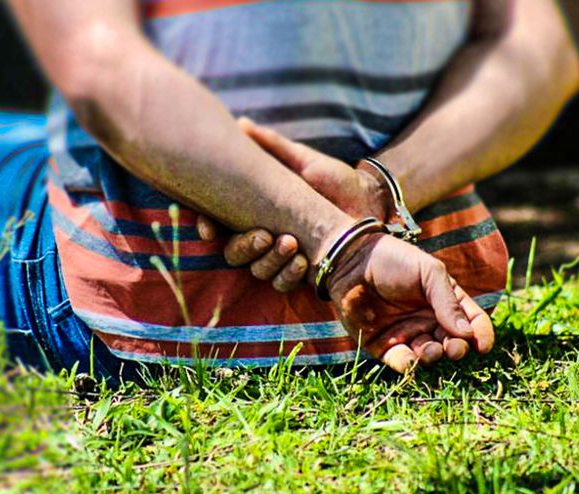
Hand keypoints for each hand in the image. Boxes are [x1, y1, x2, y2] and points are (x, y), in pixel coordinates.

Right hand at [197, 118, 389, 290]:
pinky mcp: (301, 274)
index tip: (207, 228)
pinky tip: (302, 261)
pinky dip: (289, 275)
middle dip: (244, 245)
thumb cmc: (336, 180)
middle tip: (265, 235)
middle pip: (234, 252)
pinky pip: (282, 284)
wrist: (370, 203)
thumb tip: (240, 123)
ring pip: (257, 269)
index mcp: (256, 210)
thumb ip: (272, 146)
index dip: (207, 226)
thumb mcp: (304, 161)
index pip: (219, 223)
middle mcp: (264, 235)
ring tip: (291, 243)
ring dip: (270, 260)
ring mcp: (281, 258)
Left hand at [326, 233, 494, 371]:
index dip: (481, 334)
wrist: (352, 261)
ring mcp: (408, 335)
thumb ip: (447, 301)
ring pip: (429, 356)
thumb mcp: (429, 272)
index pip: (472, 322)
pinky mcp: (384, 346)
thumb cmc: (394, 260)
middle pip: (453, 343)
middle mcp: (430, 321)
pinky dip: (409, 365)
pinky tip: (412, 359)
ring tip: (432, 350)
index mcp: (446, 301)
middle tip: (454, 348)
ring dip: (434, 357)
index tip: (482, 345)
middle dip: (457, 349)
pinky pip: (402, 362)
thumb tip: (467, 333)